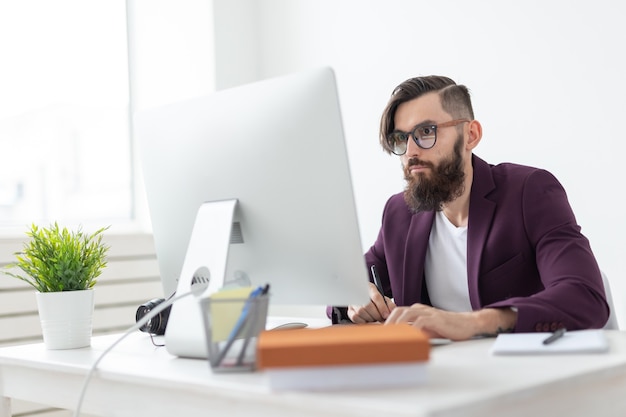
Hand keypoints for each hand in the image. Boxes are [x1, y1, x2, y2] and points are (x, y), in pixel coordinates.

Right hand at [347, 282, 395, 322]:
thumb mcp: (384, 299)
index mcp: (370, 288)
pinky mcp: (349, 310)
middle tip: (381, 318)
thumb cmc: (375, 300)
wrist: (363, 297)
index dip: (382, 307)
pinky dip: (363, 321)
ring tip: (375, 318)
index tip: (386, 315)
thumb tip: (392, 312)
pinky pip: (355, 317)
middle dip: (376, 314)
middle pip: (367, 305)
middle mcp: (359, 293)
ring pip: (361, 312)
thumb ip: (389, 305)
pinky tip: (367, 319)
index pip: (376, 296)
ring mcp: (353, 302)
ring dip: (370, 318)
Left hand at [385, 304, 517, 340]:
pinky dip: (412, 328)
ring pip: (407, 314)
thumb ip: (415, 332)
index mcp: (417, 310)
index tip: (378, 331)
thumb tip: (400, 340)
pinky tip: (407, 336)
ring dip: (396, 324)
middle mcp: (420, 309)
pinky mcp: (436, 319)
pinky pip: (420, 321)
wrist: (467, 324)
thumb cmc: (447, 328)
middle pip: (398, 310)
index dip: (387, 320)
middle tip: (381, 334)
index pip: (397, 312)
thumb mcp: (428, 330)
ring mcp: (428, 313)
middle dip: (388, 321)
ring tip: (389, 334)